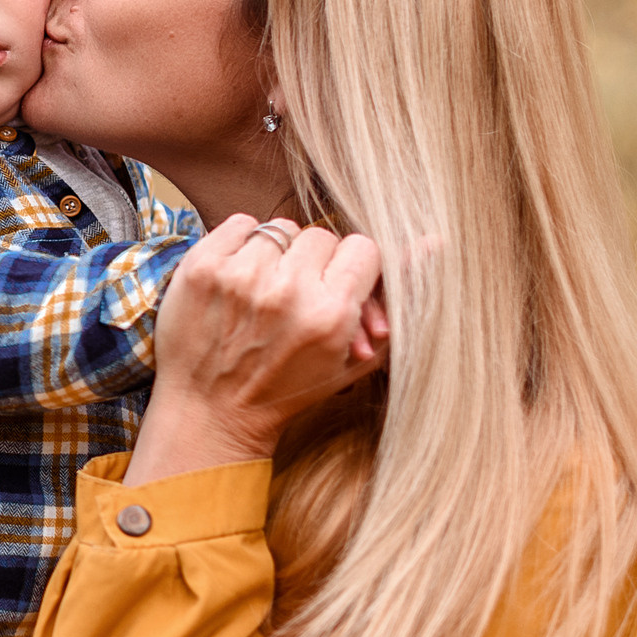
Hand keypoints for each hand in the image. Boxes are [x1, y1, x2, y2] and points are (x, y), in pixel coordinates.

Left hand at [125, 215, 389, 485]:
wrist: (210, 413)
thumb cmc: (287, 389)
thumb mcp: (352, 360)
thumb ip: (396, 303)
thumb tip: (436, 242)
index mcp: (329, 315)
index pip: (363, 248)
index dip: (352, 269)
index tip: (337, 289)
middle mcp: (285, 292)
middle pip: (321, 236)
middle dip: (316, 263)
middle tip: (299, 296)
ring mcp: (238, 277)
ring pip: (281, 229)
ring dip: (279, 254)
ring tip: (266, 290)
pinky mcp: (201, 267)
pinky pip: (240, 223)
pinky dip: (243, 243)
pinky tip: (240, 277)